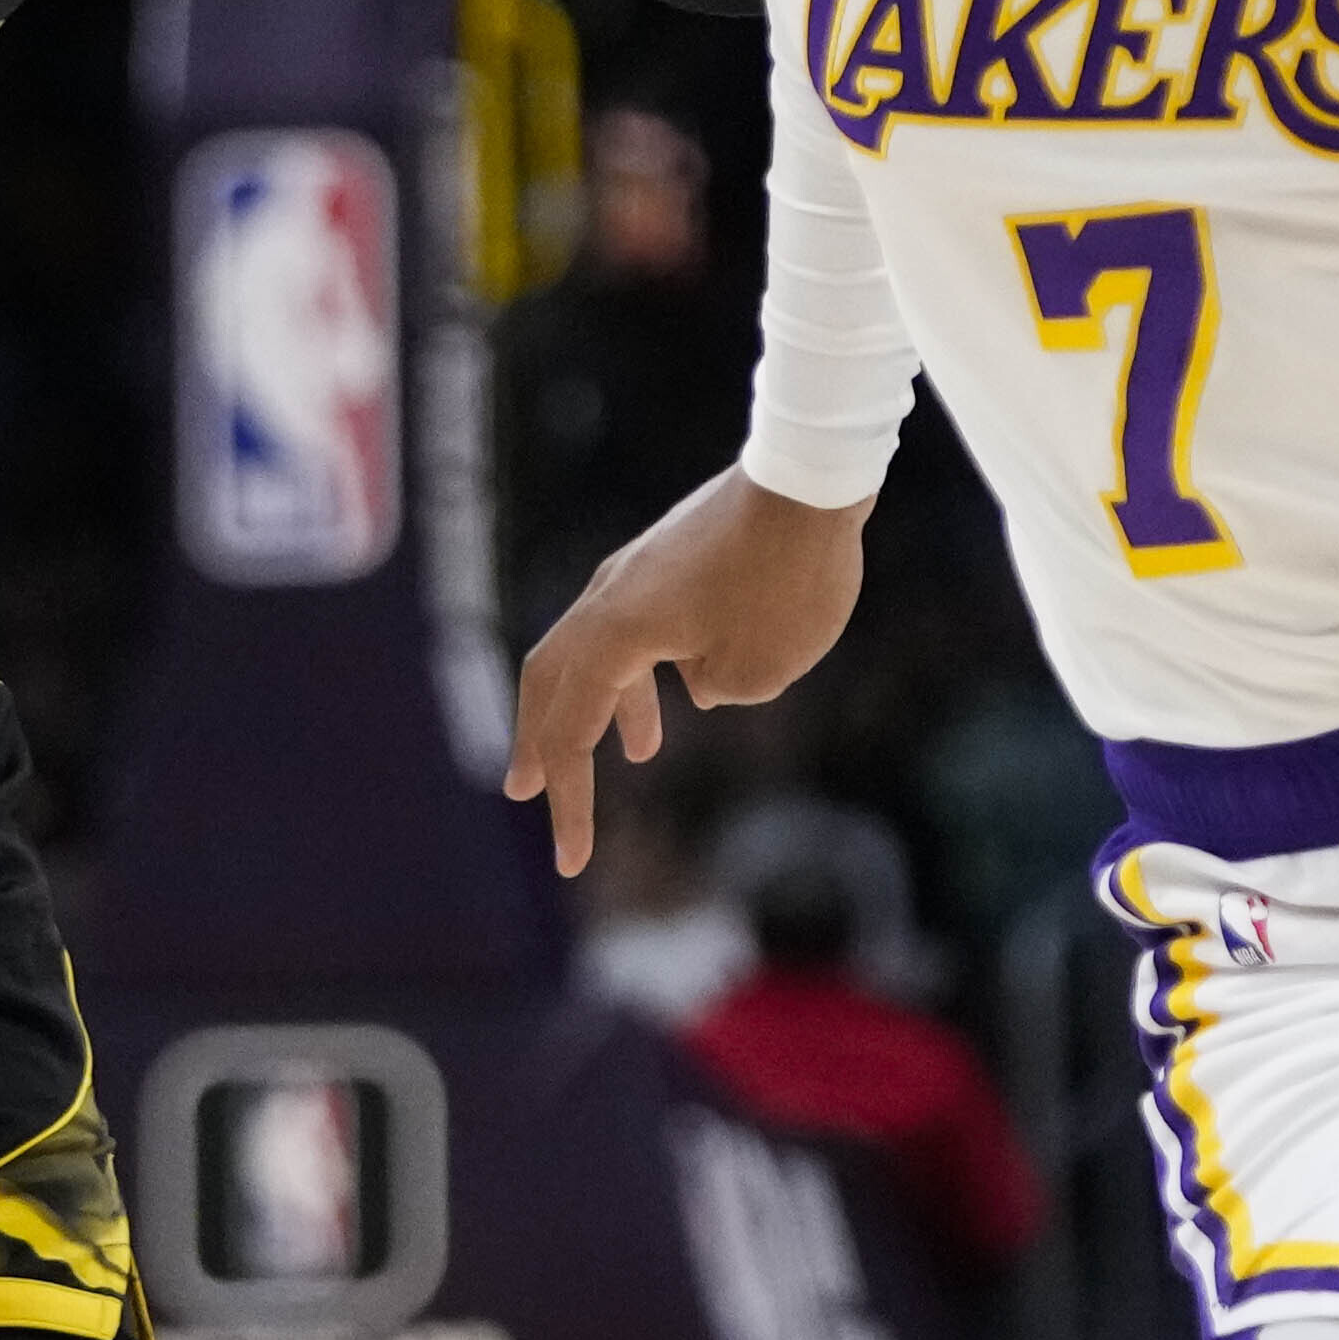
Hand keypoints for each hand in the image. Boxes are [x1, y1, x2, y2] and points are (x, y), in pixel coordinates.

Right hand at [503, 470, 872, 874]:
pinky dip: (647, 670)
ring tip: (638, 752)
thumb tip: (696, 677)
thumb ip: (715, 689)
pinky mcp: (671, 558)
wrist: (811, 476)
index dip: (570, 804)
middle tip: (527, 791)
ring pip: (595, 651)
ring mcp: (638, 572)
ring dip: (605, 706)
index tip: (573, 862)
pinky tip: (691, 691)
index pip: (571, 734)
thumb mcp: (758, 669)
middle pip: (551, 682)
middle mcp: (610, 599)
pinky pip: (636, 626)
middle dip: (542, 745)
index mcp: (615, 634)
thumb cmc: (787, 579)